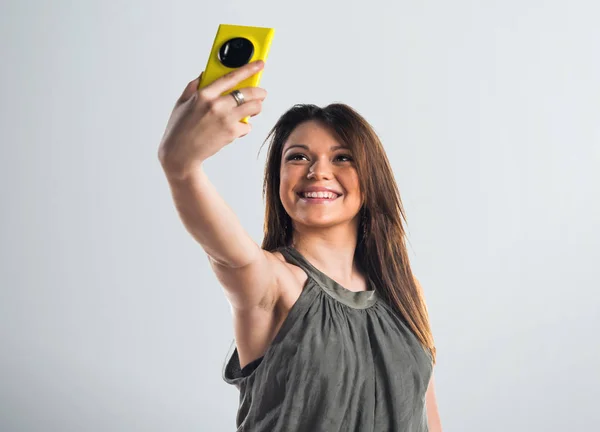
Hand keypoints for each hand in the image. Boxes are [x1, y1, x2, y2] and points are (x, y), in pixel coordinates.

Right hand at [158, 60, 266, 179]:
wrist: (180, 154)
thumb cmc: (179, 129)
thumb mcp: (182, 103)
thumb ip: (194, 86)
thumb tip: (204, 74)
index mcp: (204, 94)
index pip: (231, 76)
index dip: (249, 68)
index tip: (260, 64)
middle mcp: (216, 105)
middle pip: (249, 92)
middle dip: (259, 92)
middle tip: (261, 94)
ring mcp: (225, 119)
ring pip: (254, 107)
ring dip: (257, 108)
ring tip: (252, 110)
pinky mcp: (231, 133)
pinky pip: (248, 126)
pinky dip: (245, 127)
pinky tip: (236, 128)